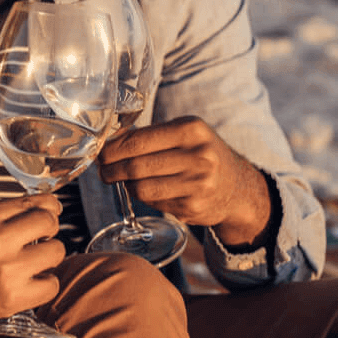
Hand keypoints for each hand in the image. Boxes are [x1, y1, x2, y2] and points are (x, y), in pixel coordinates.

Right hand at [0, 195, 65, 337]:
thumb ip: (2, 215)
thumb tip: (45, 208)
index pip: (34, 202)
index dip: (49, 206)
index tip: (51, 211)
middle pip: (50, 223)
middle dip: (50, 230)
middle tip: (40, 240)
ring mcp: (7, 270)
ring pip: (57, 252)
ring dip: (49, 256)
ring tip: (32, 263)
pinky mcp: (13, 298)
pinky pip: (51, 284)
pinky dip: (44, 284)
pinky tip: (28, 283)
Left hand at [98, 115, 272, 247]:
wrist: (237, 187)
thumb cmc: (200, 154)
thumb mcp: (183, 133)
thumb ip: (148, 135)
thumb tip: (107, 141)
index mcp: (191, 130)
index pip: (136, 141)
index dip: (111, 150)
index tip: (100, 154)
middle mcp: (198, 156)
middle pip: (135, 166)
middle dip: (111, 170)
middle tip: (103, 171)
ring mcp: (198, 184)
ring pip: (141, 188)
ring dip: (125, 185)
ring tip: (122, 179)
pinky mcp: (193, 208)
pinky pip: (153, 203)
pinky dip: (144, 197)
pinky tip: (149, 189)